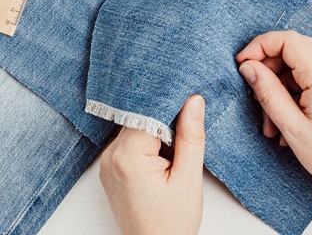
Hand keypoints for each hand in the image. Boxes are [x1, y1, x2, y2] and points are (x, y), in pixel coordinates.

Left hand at [100, 95, 205, 234]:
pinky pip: (130, 145)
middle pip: (140, 119)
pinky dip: (148, 145)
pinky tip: (164, 162)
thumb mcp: (189, 178)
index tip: (191, 104)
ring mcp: (107, 164)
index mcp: (128, 156)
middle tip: (187, 136)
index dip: (172, 106)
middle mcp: (111, 157)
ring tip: (175, 156)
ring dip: (157, 134)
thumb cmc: (172, 221)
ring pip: (136, 130)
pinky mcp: (110, 170)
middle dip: (165, 121)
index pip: (149, 111)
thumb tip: (193, 101)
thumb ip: (190, 137)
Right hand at [235, 30, 311, 233]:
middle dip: (269, 70)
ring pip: (303, 66)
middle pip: (295, 49)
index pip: (288, 40)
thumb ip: (268, 91)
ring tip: (272, 123)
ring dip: (281, 88)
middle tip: (255, 97)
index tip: (242, 63)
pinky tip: (289, 121)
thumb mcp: (292, 126)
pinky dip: (297, 93)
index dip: (260, 46)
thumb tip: (249, 67)